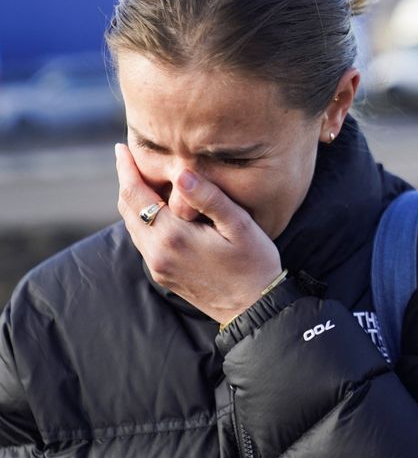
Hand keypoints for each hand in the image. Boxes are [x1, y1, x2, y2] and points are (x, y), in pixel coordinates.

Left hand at [115, 143, 282, 324]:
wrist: (254, 309)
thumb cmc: (254, 264)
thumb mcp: (239, 226)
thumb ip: (209, 198)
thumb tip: (180, 171)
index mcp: (172, 237)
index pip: (136, 195)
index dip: (127, 169)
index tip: (122, 148)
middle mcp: (157, 253)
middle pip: (128, 209)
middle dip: (127, 181)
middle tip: (129, 156)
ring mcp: (158, 267)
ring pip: (133, 226)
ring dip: (134, 200)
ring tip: (141, 177)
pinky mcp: (164, 275)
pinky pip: (144, 240)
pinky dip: (144, 218)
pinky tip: (158, 208)